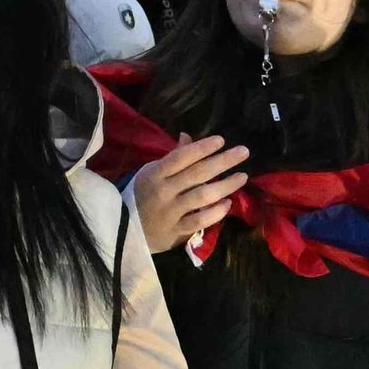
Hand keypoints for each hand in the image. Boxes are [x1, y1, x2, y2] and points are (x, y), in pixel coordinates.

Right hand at [129, 135, 248, 254]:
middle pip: (197, 173)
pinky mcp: (176, 231)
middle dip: (223, 161)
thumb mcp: (151, 173)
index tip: (221, 140)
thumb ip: (173, 158)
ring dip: (225, 185)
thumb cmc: (141, 196)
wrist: (124, 231)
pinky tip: (228, 204)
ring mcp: (170, 211)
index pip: (181, 157)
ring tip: (242, 176)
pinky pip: (200, 221)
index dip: (202, 148)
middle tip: (243, 152)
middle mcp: (164, 191)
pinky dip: (215, 212)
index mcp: (155, 174)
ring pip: (202, 196)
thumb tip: (188, 137)